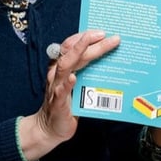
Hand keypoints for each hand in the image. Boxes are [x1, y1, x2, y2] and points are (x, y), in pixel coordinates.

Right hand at [20, 29, 119, 160]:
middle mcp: (57, 74)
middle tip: (109, 36)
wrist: (50, 128)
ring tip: (90, 43)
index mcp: (62, 67)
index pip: (71, 45)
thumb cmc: (67, 103)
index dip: (85, 37)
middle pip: (72, 52)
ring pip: (65, 66)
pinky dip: (66, 84)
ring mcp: (55, 87)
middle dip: (90, 41)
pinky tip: (73, 78)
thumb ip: (88, 71)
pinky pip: (60, 91)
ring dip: (78, 52)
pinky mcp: (57, 103)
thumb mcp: (79, 84)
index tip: (101, 31)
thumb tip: (110, 58)